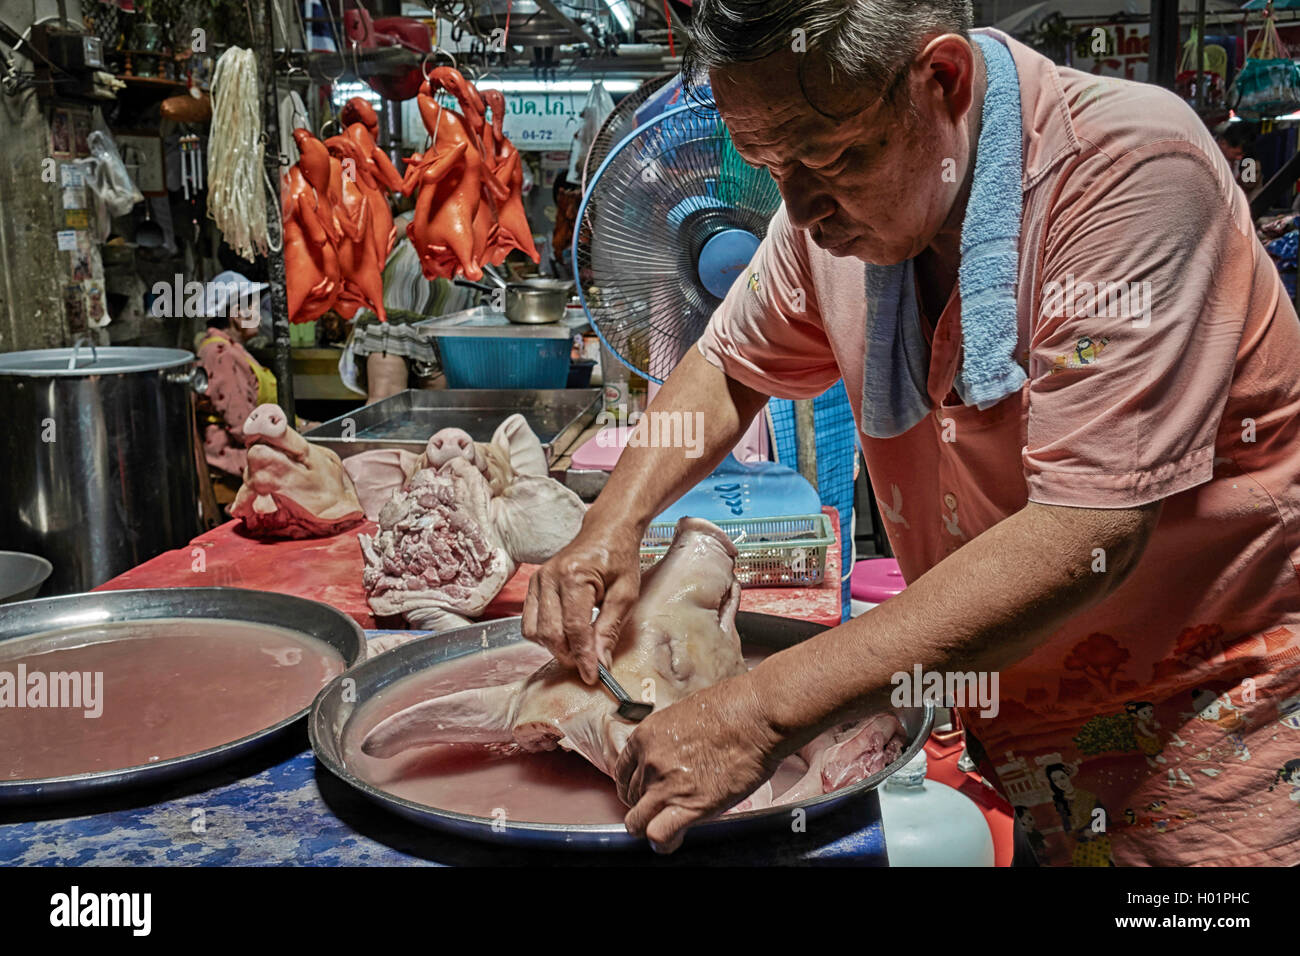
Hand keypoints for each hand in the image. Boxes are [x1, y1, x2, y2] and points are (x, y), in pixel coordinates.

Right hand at [521, 519, 641, 684]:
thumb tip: (600, 662)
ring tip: (578, 647)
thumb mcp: (625, 594)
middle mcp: (549, 577)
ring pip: (535, 631)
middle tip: (589, 665)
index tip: (593, 676)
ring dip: (555, 647)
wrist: (605, 531)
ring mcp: (537, 580)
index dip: (582, 656)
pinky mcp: (532, 585)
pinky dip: (544, 635)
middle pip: (550, 633)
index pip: (574, 627)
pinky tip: (565, 634)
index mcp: (575, 575)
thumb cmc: (619, 558)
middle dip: (569, 656)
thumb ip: (610, 629)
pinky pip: (529, 622)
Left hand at [615, 673, 781, 853]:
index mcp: (646, 736)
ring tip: (666, 824)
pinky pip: (658, 835)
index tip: (642, 790)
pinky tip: (674, 837)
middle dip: (643, 803)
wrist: (756, 717)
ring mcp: (665, 785)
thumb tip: (672, 755)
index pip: (621, 772)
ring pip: (636, 821)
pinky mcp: (688, 806)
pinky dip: (663, 842)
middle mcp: (649, 762)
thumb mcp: (684, 714)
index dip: (632, 785)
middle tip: (662, 805)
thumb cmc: (731, 708)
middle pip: (630, 797)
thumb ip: (668, 739)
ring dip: (649, 825)